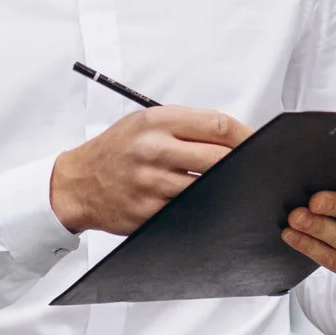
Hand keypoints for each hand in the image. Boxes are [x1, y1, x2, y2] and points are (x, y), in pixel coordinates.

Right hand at [50, 106, 250, 235]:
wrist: (78, 182)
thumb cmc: (117, 148)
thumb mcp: (145, 122)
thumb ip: (186, 125)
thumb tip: (234, 135)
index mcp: (157, 122)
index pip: (217, 125)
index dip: (246, 134)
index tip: (258, 142)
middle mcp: (154, 151)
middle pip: (219, 158)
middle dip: (241, 163)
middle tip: (253, 167)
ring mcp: (151, 184)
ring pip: (207, 187)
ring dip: (222, 188)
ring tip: (229, 186)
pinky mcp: (148, 212)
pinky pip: (189, 210)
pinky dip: (201, 207)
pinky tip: (205, 203)